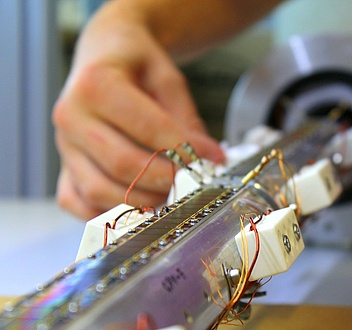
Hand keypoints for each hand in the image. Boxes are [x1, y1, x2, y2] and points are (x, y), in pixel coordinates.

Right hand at [52, 8, 223, 219]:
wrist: (102, 53)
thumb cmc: (135, 63)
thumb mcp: (167, 78)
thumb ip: (184, 119)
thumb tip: (207, 160)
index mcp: (96, 85)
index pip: (148, 129)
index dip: (185, 149)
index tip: (213, 159)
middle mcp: (71, 117)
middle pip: (123, 164)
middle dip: (167, 180)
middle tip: (196, 183)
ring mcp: (63, 146)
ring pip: (100, 190)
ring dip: (143, 202)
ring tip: (174, 196)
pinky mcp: (63, 167)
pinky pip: (78, 203)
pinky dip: (107, 214)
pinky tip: (139, 209)